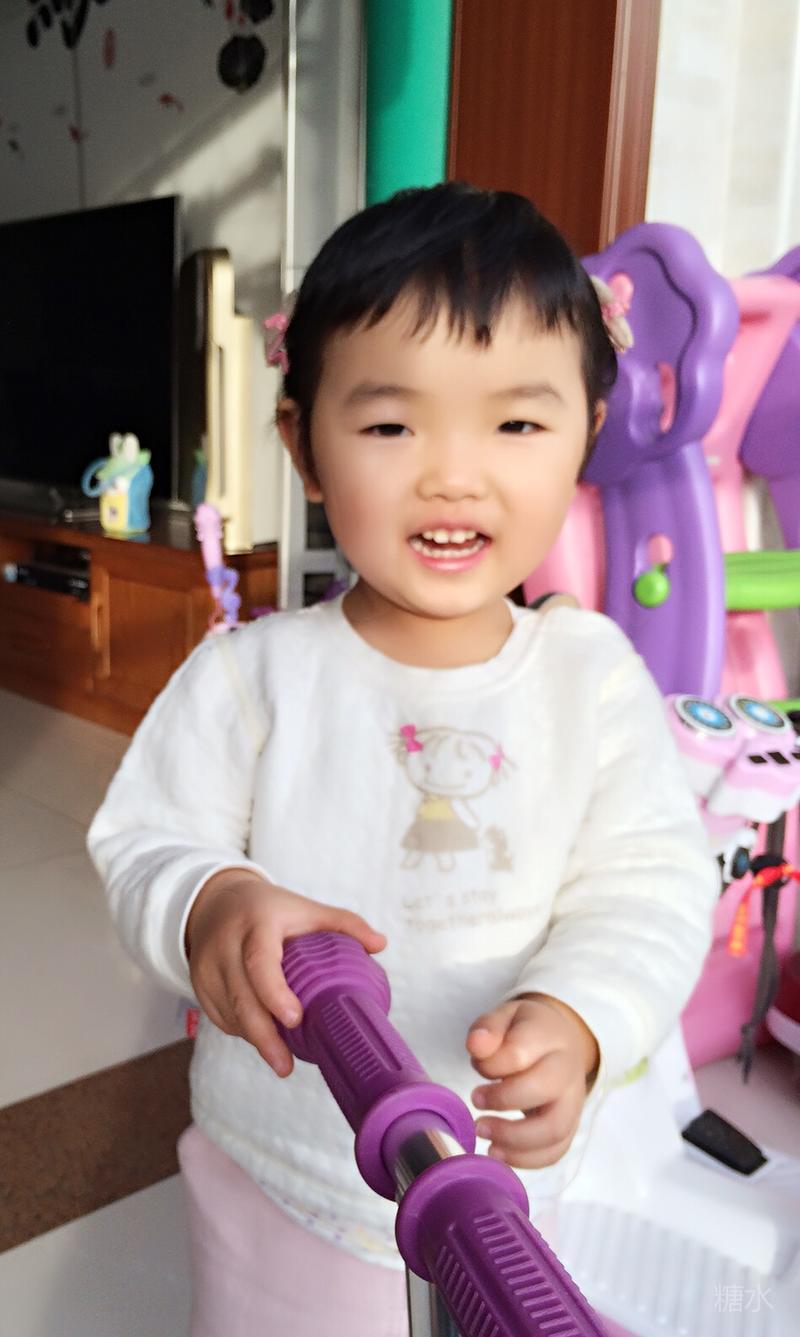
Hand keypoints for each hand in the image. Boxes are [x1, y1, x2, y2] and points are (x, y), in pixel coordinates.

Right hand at [185, 870, 385, 1077]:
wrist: (216, 902)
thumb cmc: (269, 910)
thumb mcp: (305, 907)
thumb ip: (344, 923)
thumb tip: (381, 945)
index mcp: (256, 924)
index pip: (259, 961)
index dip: (274, 992)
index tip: (293, 1019)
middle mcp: (225, 945)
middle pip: (241, 997)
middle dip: (263, 1036)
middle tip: (286, 1067)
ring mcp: (207, 968)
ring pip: (230, 1013)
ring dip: (255, 1037)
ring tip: (281, 1058)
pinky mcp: (199, 986)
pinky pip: (221, 1018)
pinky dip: (243, 1031)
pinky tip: (262, 1038)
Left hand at [466, 994, 598, 1168]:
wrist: (560, 1043)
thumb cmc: (524, 1032)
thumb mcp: (505, 1016)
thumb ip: (489, 1028)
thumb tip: (476, 1045)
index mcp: (549, 1034)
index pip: (520, 1052)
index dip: (491, 1064)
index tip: (477, 1065)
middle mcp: (568, 1068)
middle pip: (544, 1090)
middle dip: (503, 1100)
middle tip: (475, 1100)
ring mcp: (574, 1100)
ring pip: (554, 1129)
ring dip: (513, 1139)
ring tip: (482, 1132)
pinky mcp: (571, 1125)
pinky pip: (556, 1150)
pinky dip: (525, 1159)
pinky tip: (498, 1151)